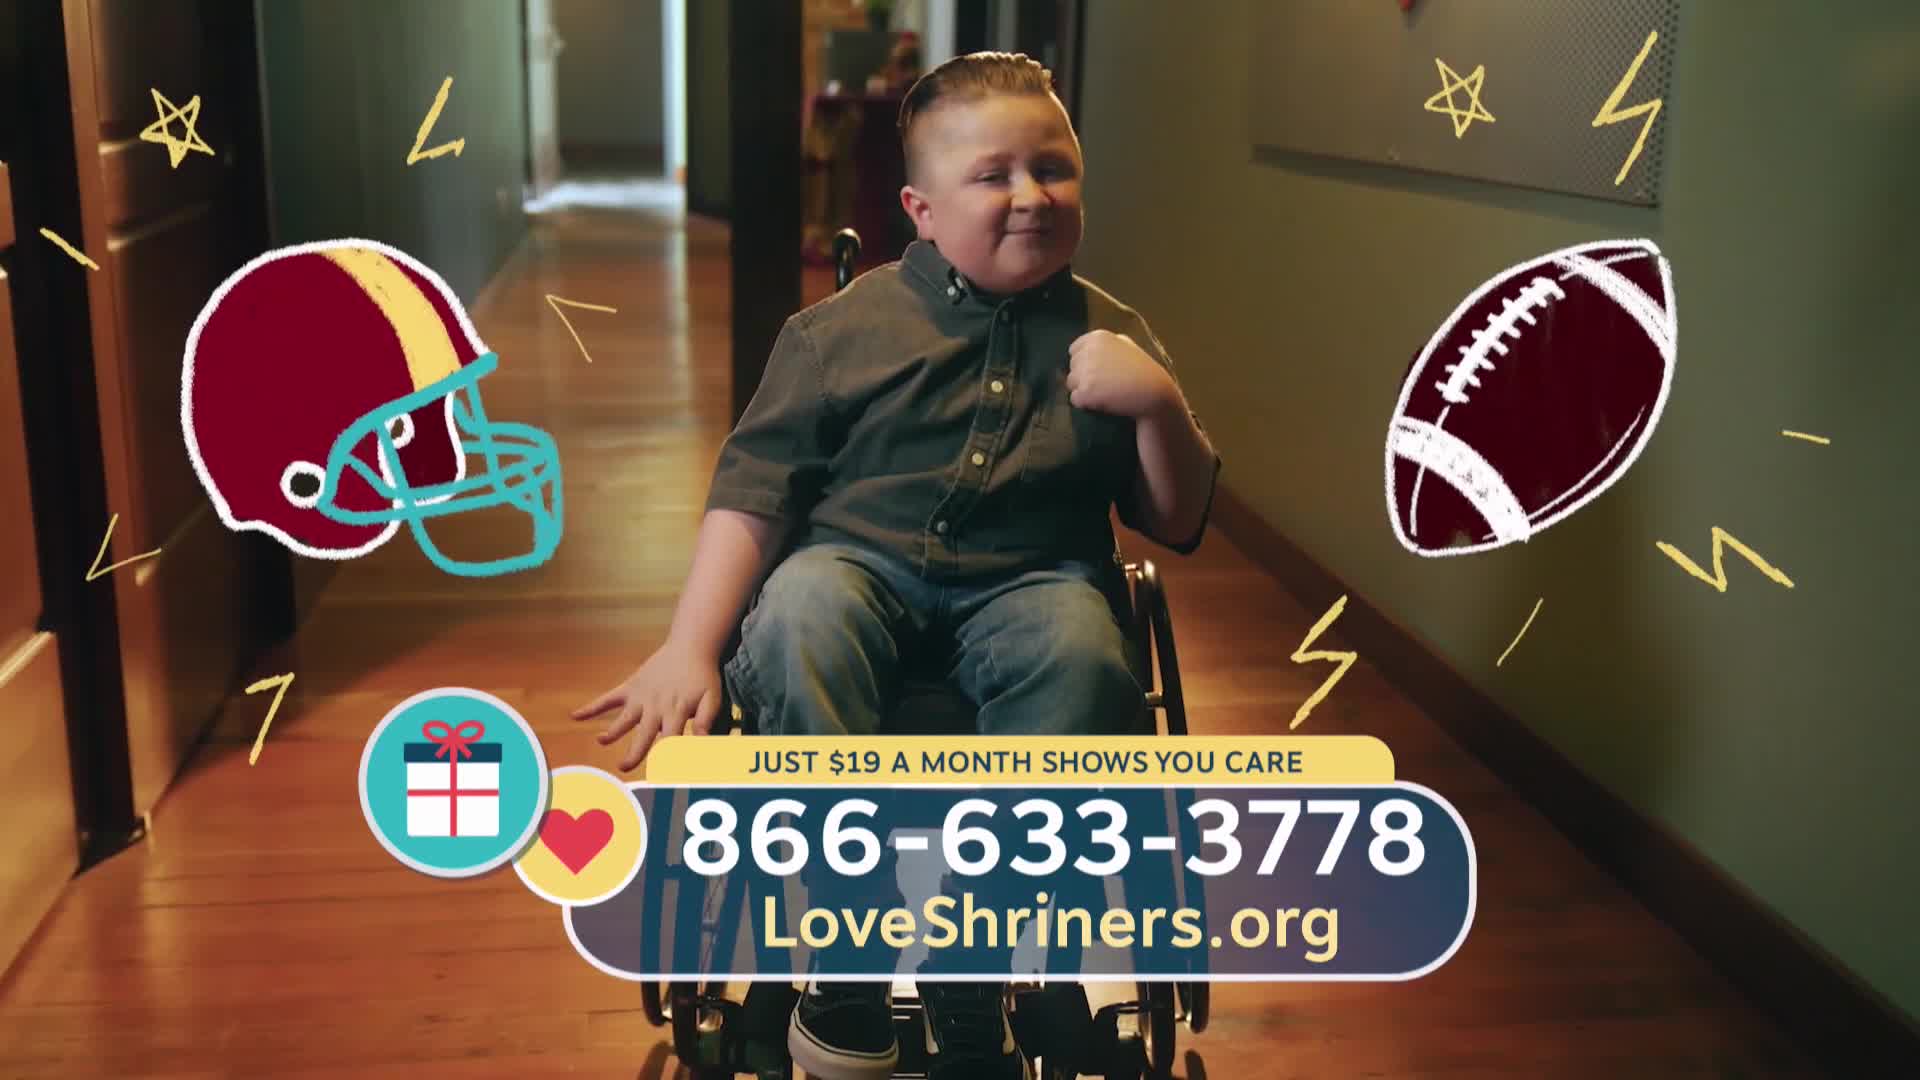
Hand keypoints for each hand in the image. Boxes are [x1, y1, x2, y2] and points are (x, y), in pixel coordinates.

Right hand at [571, 639, 723, 771]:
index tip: (660, 776)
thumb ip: (705, 719)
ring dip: (612, 731)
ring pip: (623, 719)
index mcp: (675, 712)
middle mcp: (655, 707)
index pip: (670, 741)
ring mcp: (640, 697)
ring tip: (601, 741)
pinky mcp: (630, 687)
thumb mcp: (711, 697)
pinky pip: (609, 698)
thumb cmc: (702, 676)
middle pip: (643, 735)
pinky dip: (593, 707)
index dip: (666, 758)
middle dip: (634, 752)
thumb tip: (704, 742)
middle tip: (623, 767)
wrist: (689, 647)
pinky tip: (575, 715)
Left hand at [1066, 330, 1175, 418]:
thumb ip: (1108, 344)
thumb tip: (1092, 347)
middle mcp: (1088, 351)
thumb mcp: (1128, 345)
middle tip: (1106, 384)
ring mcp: (1085, 371)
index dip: (1085, 363)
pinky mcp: (1085, 391)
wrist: (1154, 393)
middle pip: (1072, 368)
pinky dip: (1086, 404)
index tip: (1101, 371)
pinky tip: (1104, 402)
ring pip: (1071, 384)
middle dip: (1083, 377)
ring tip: (1106, 393)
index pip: (1074, 350)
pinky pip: (1075, 400)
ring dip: (1084, 391)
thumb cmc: (1144, 370)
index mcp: (1097, 337)